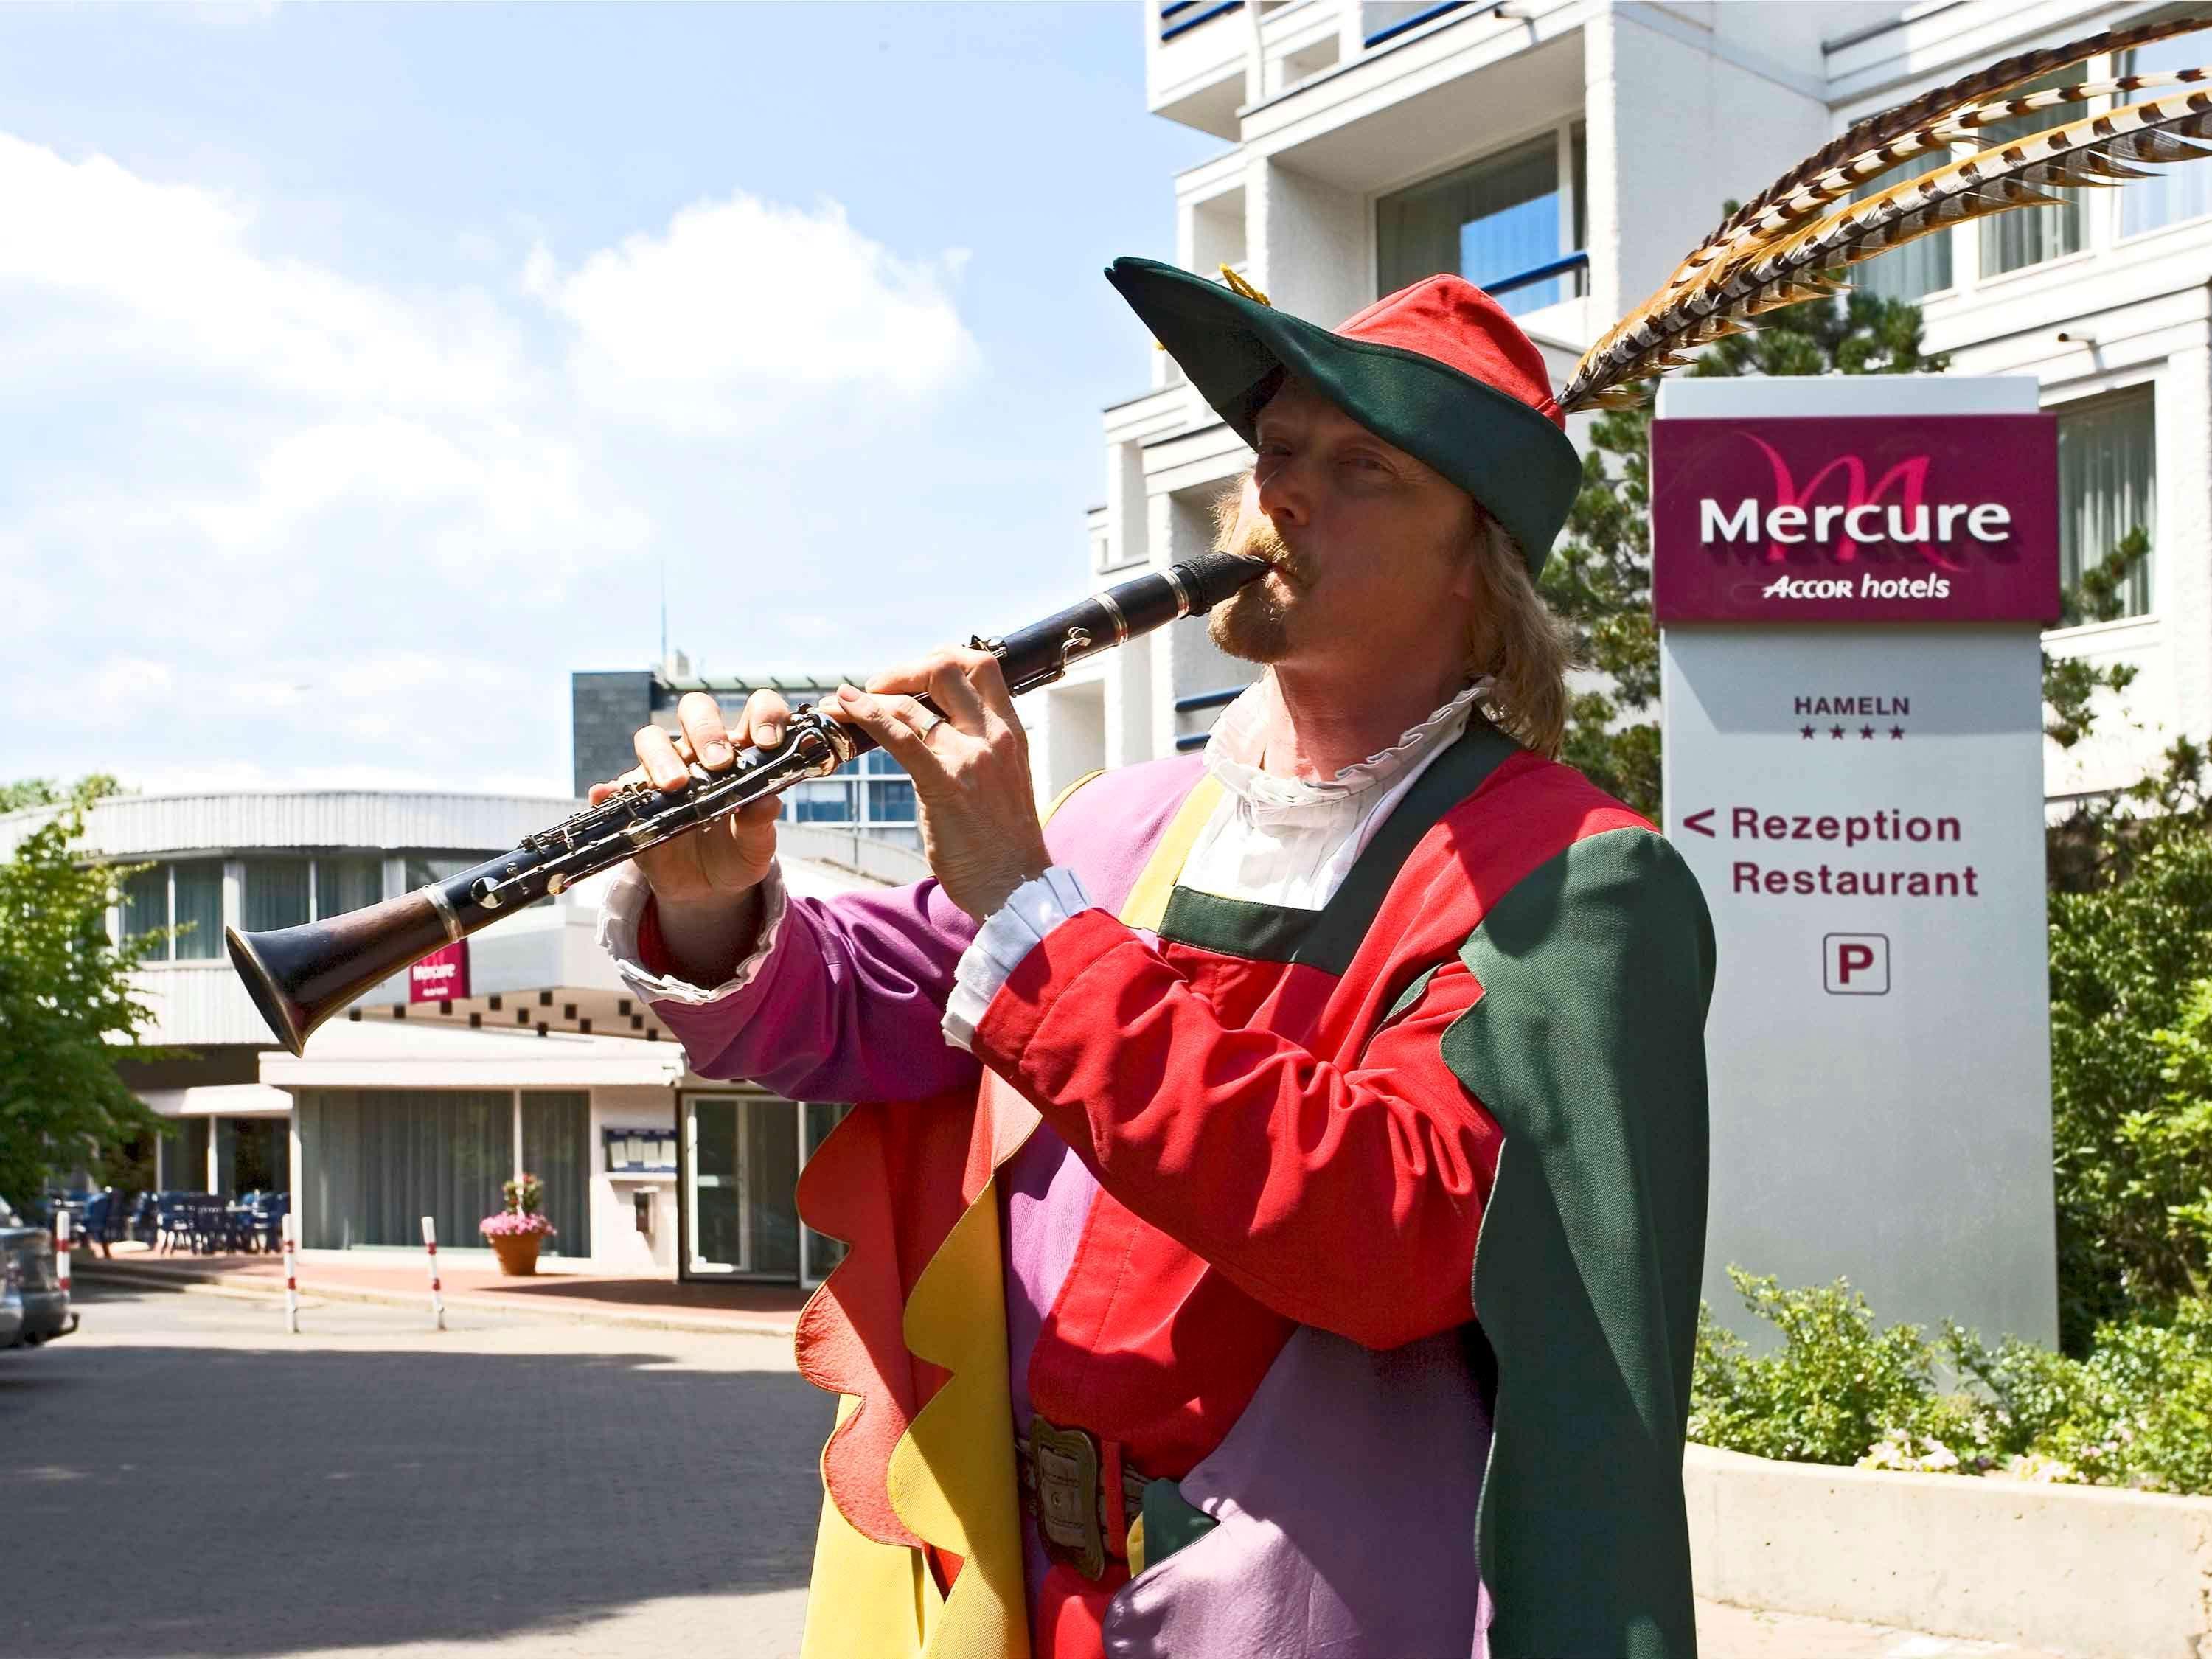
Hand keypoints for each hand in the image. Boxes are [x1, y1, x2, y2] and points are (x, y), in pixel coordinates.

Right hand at [590, 691, 788, 972]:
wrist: (708, 888)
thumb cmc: (738, 853)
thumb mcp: (756, 845)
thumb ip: (761, 823)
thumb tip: (766, 801)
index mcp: (741, 753)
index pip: (756, 710)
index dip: (763, 714)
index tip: (767, 742)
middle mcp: (700, 752)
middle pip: (696, 711)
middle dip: (707, 730)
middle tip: (719, 764)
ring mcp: (663, 771)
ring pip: (652, 739)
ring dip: (661, 757)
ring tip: (675, 785)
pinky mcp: (635, 800)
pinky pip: (616, 787)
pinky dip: (609, 789)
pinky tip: (606, 795)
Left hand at [833, 648, 1051, 923]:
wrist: (1016, 886)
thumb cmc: (1005, 842)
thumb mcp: (1002, 781)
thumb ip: (978, 751)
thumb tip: (939, 734)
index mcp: (1010, 732)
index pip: (981, 666)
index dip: (940, 659)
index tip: (914, 675)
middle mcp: (993, 737)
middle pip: (947, 669)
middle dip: (904, 669)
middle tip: (877, 687)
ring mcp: (970, 759)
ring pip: (913, 704)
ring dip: (871, 696)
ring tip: (842, 703)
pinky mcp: (945, 786)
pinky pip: (901, 738)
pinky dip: (868, 716)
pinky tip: (844, 708)